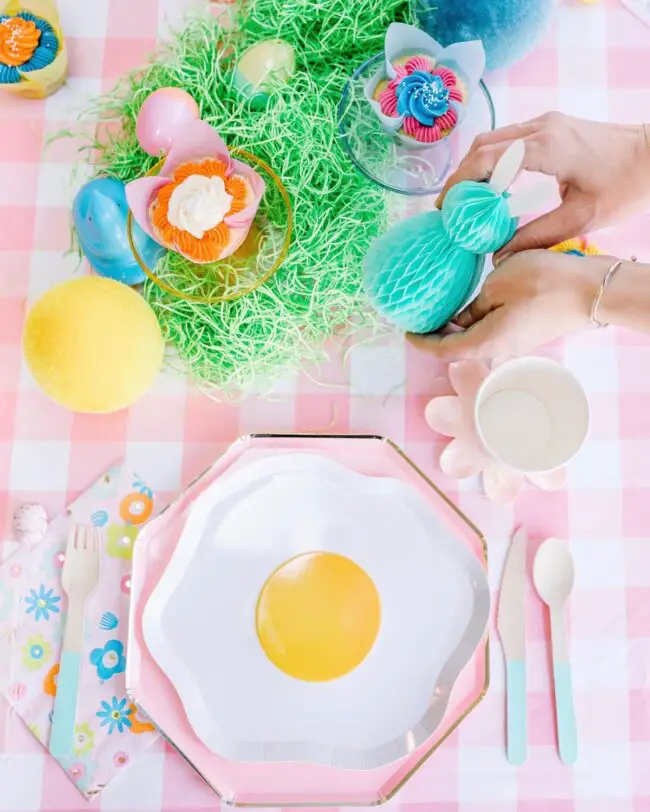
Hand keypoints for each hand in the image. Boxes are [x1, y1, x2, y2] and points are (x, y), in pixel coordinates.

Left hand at [407, 251, 610, 359]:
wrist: (591, 289)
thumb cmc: (543, 283)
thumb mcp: (497, 284)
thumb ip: (474, 304)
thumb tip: (463, 317)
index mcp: (485, 341)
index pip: (443, 350)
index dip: (422, 342)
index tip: (407, 330)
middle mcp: (498, 348)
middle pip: (458, 346)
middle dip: (437, 334)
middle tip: (421, 315)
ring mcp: (514, 342)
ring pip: (475, 337)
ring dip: (456, 326)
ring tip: (441, 307)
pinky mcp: (526, 332)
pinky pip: (492, 329)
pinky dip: (475, 319)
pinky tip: (471, 302)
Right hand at [437, 113, 649, 260]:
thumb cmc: (627, 185)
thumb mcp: (582, 218)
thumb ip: (536, 236)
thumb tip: (499, 255)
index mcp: (546, 146)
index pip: (487, 158)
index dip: (460, 182)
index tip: (446, 208)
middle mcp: (541, 127)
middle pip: (483, 145)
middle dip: (461, 176)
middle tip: (450, 209)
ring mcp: (546, 123)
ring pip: (493, 140)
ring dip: (475, 168)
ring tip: (466, 201)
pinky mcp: (551, 127)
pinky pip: (508, 141)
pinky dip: (491, 162)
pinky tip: (490, 188)